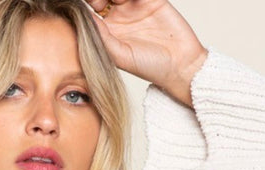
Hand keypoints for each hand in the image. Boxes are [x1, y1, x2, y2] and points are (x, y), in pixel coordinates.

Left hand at [84, 0, 207, 106]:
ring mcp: (135, 6)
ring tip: (120, 1)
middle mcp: (119, 16)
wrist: (180, 64)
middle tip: (102, 3)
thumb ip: (102, 37)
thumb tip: (85, 18)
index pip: (90, 11)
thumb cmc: (149, 67)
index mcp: (107, 31)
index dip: (87, 3)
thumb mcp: (120, 56)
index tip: (90, 5)